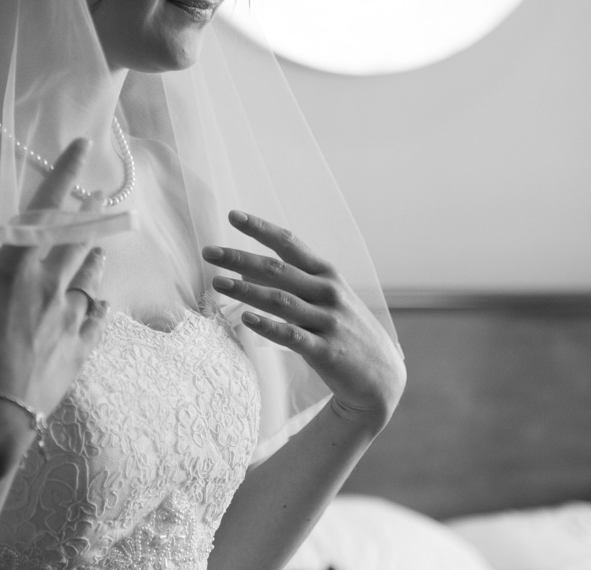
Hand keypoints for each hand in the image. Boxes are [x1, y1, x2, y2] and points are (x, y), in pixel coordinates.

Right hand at [0, 138, 108, 419]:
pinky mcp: (80, 348)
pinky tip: (100, 303)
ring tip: (98, 249)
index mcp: (15, 267)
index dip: (64, 173)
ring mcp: (70, 316)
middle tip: (99, 198)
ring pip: (91, 276)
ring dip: (94, 259)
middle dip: (89, 216)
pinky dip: (98, 306)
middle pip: (78, 239)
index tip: (82, 146)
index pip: (44, 208)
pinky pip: (97, 318)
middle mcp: (50, 283)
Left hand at [203, 211, 405, 430]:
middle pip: (278, 270)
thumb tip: (247, 270)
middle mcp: (328, 292)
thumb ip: (294, 282)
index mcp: (326, 274)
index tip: (232, 215)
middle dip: (240, 258)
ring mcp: (328, 320)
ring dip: (246, 290)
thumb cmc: (345, 330)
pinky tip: (246, 320)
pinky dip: (268, 326)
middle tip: (209, 252)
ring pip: (280, 300)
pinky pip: (292, 336)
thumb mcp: (327, 298)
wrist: (382, 376)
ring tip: (217, 282)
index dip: (261, 228)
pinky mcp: (326, 350)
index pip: (289, 243)